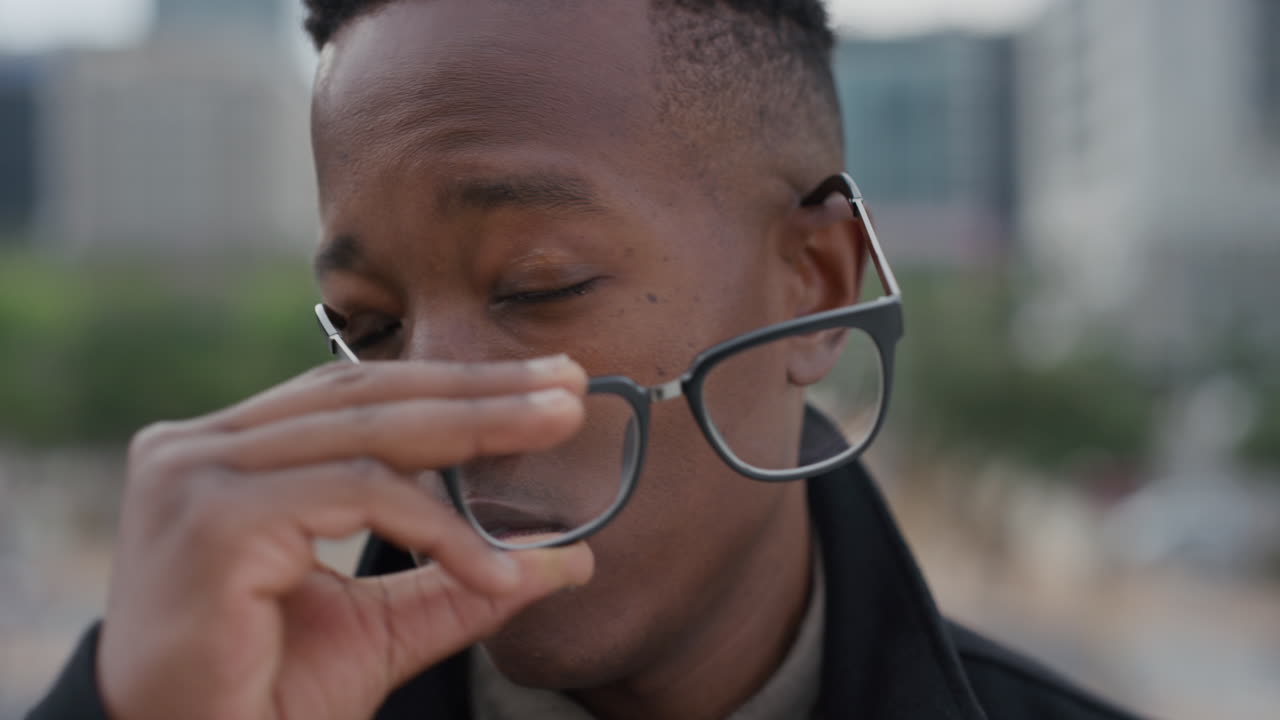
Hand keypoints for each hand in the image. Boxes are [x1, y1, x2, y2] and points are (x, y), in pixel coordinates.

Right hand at [97, 356, 593, 719]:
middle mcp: (196, 450)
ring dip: (476, 426)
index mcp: (226, 456)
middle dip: (480, 389)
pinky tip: (494, 567)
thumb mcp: (384, 628)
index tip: (543, 383)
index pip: (355, 398)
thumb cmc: (267, 700)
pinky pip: (356, 493)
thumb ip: (461, 582)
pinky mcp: (212, 517)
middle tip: (570, 382)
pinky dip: (436, 524)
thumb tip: (569, 558)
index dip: (453, 385)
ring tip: (558, 425)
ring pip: (367, 431)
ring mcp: (193, 476)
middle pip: (366, 396)